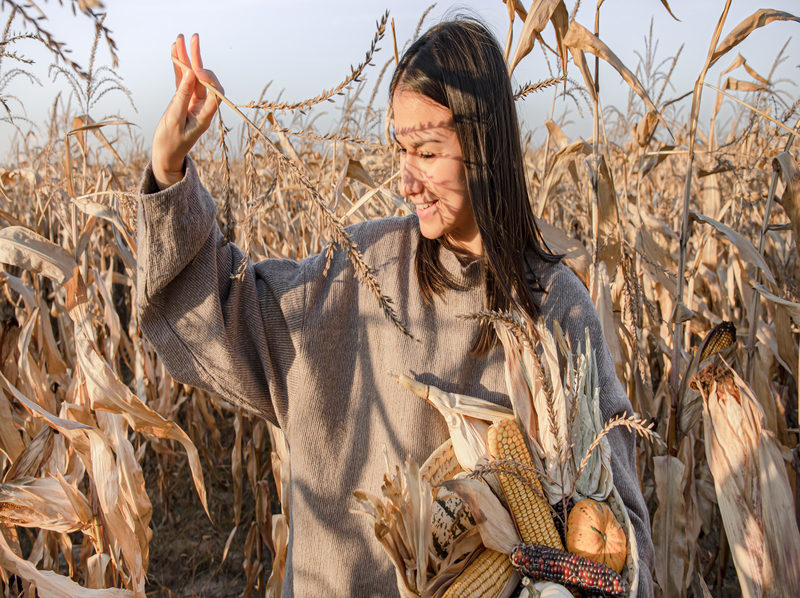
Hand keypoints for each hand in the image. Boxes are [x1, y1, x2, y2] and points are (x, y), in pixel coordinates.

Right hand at [152, 33, 223, 189]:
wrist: (166, 155)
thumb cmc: (171, 142)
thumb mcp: (174, 120)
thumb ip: (182, 97)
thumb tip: (190, 74)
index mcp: (205, 115)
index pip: (214, 92)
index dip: (208, 78)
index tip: (194, 70)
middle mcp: (202, 106)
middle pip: (203, 79)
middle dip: (198, 58)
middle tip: (194, 38)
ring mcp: (192, 101)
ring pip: (191, 76)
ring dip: (186, 58)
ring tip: (180, 38)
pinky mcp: (183, 99)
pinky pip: (182, 80)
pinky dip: (178, 66)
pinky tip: (175, 51)